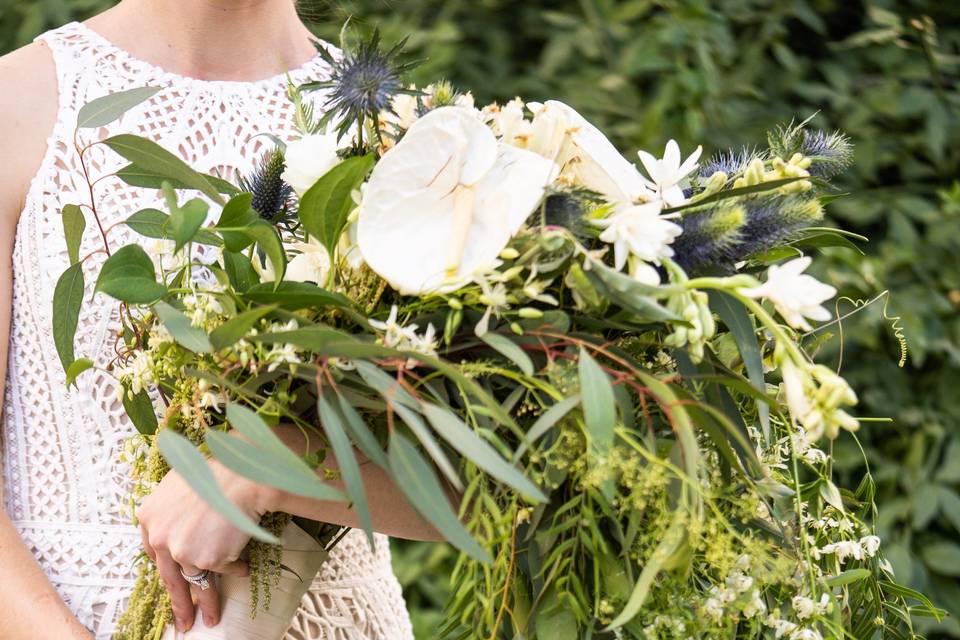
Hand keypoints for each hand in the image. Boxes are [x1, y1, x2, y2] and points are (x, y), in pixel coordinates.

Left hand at [137, 458, 270, 631]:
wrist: (242, 476)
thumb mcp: (180, 485)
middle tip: (183, 621)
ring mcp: (181, 550)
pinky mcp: (206, 559)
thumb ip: (172, 509)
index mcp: (149, 517)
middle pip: (169, 577)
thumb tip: (178, 526)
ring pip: (196, 580)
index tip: (174, 583)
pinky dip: (235, 569)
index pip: (155, 552)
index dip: (168, 568)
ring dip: (207, 601)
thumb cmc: (218, 473)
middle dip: (179, 603)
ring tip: (212, 617)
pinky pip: (223, 569)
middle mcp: (159, 537)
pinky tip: (244, 568)